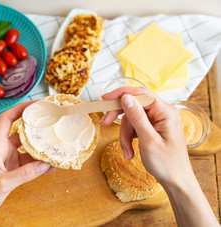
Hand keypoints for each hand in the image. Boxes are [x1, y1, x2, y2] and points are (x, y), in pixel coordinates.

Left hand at [0, 102, 54, 226]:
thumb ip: (24, 174)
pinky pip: (28, 166)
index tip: (36, 104)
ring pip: (28, 150)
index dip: (20, 109)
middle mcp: (2, 150)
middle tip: (53, 123)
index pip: (7, 119)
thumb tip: (45, 164)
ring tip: (57, 147)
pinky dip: (38, 166)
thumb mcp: (1, 183)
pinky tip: (51, 167)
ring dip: (41, 150)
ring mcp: (7, 161)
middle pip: (22, 133)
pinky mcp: (11, 172)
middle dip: (37, 127)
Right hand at [100, 87, 218, 226]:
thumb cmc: (167, 164)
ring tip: (127, 151)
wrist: (176, 181)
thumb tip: (125, 98)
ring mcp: (158, 121)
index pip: (141, 94)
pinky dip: (129, 138)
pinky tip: (130, 151)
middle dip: (120, 118)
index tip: (105, 100)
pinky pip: (135, 127)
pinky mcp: (153, 128)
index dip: (121, 94)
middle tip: (104, 123)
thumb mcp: (148, 140)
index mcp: (165, 112)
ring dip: (125, 135)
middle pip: (134, 106)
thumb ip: (137, 117)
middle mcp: (162, 113)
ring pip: (132, 119)